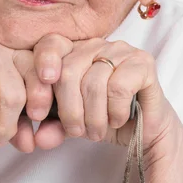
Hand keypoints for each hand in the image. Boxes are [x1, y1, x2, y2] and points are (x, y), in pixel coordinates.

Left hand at [26, 34, 172, 151]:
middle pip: (69, 71)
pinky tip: (117, 119)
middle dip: (70, 110)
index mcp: (74, 50)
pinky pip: (118, 87)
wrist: (141, 129)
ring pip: (94, 82)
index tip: (42, 95)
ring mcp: (120, 49)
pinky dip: (115, 111)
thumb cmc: (103, 117)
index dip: (43, 64)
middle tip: (77, 131)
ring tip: (97, 131)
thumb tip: (39, 138)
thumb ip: (53, 127)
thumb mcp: (70, 123)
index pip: (51, 44)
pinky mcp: (142, 62)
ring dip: (94, 117)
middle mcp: (96, 44)